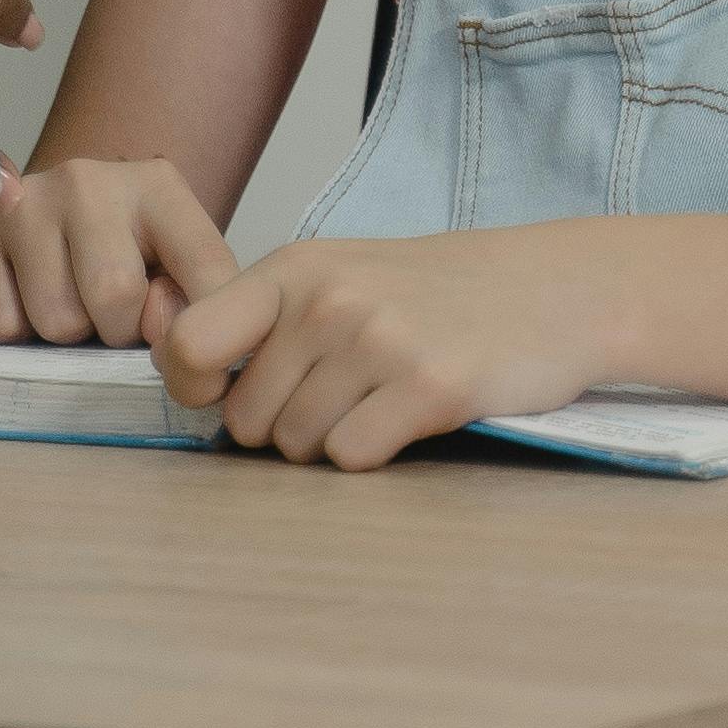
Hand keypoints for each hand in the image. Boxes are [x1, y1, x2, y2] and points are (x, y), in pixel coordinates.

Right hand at [0, 149, 232, 343]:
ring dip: (66, 335)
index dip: (197, 331)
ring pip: (56, 322)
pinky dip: (15, 332)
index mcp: (157, 186)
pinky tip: (24, 296)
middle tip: (109, 316)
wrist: (48, 221)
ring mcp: (23, 200)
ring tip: (67, 300)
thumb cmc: (121, 254)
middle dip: (116, 332)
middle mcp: (87, 179)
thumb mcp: (175, 269)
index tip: (184, 355)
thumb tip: (166, 340)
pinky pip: (0, 325)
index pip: (205, 267)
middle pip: (115, 297)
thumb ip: (191, 304)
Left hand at [153, 229, 617, 468]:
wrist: (551, 289)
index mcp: (294, 269)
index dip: (196, 386)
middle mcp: (329, 301)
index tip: (228, 392)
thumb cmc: (432, 292)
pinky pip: (352, 459)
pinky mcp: (428, 387)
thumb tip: (176, 362)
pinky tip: (409, 417)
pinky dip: (374, 453)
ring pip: (297, 447)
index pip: (190, 344)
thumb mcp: (338, 276)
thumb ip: (259, 316)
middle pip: (246, 420)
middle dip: (281, 427)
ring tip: (378, 400)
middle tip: (341, 395)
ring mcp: (379, 342)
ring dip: (330, 442)